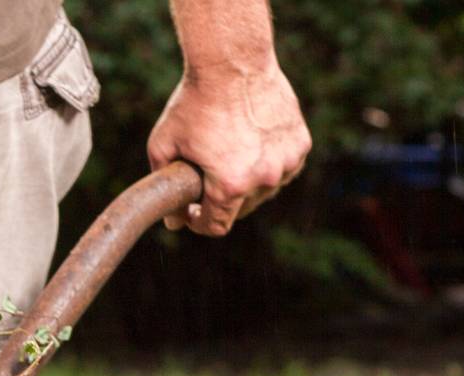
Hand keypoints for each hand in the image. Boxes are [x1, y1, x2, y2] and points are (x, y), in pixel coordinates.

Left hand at [146, 61, 309, 235]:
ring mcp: (287, 161)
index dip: (199, 223)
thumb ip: (167, 189)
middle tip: (207, 176)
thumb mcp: (163, 145)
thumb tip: (175, 222)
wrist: (232, 61)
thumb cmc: (194, 102)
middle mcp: (264, 178)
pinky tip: (250, 142)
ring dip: (247, 181)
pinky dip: (268, 162)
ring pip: (264, 188)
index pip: (217, 226)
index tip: (192, 211)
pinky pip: (282, 166)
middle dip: (221, 199)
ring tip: (228, 153)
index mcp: (230, 185)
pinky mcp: (301, 143)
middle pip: (241, 209)